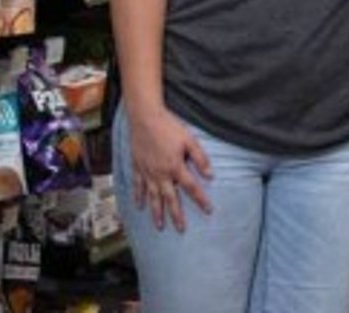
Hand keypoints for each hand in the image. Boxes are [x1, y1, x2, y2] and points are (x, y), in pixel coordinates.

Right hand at [128, 106, 213, 231]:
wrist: (145, 118)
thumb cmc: (170, 127)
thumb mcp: (190, 140)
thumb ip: (200, 158)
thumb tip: (211, 175)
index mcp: (175, 167)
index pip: (191, 188)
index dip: (201, 200)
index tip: (208, 211)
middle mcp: (160, 174)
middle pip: (170, 199)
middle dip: (176, 215)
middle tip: (180, 229)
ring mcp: (147, 172)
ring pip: (152, 197)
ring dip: (156, 213)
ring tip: (159, 226)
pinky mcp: (137, 167)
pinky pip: (137, 186)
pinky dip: (138, 197)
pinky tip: (139, 206)